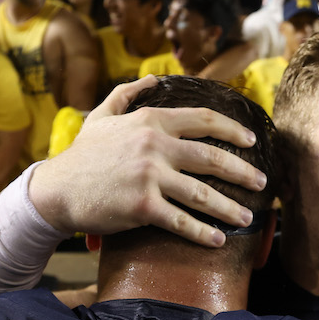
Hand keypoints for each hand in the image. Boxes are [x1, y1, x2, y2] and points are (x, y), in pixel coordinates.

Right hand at [31, 75, 267, 247]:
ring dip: (229, 208)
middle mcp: (154, 144)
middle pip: (212, 158)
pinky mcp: (142, 206)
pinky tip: (218, 241)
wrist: (56, 190)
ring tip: (246, 217)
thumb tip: (152, 78)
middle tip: (262, 184)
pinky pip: (182, 222)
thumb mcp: (101, 116)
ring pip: (202, 194)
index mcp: (151, 120)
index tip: (251, 142)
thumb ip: (128, 94)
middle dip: (242, 172)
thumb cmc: (82, 155)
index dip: (232, 131)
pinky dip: (203, 233)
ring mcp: (149, 176)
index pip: (203, 120)